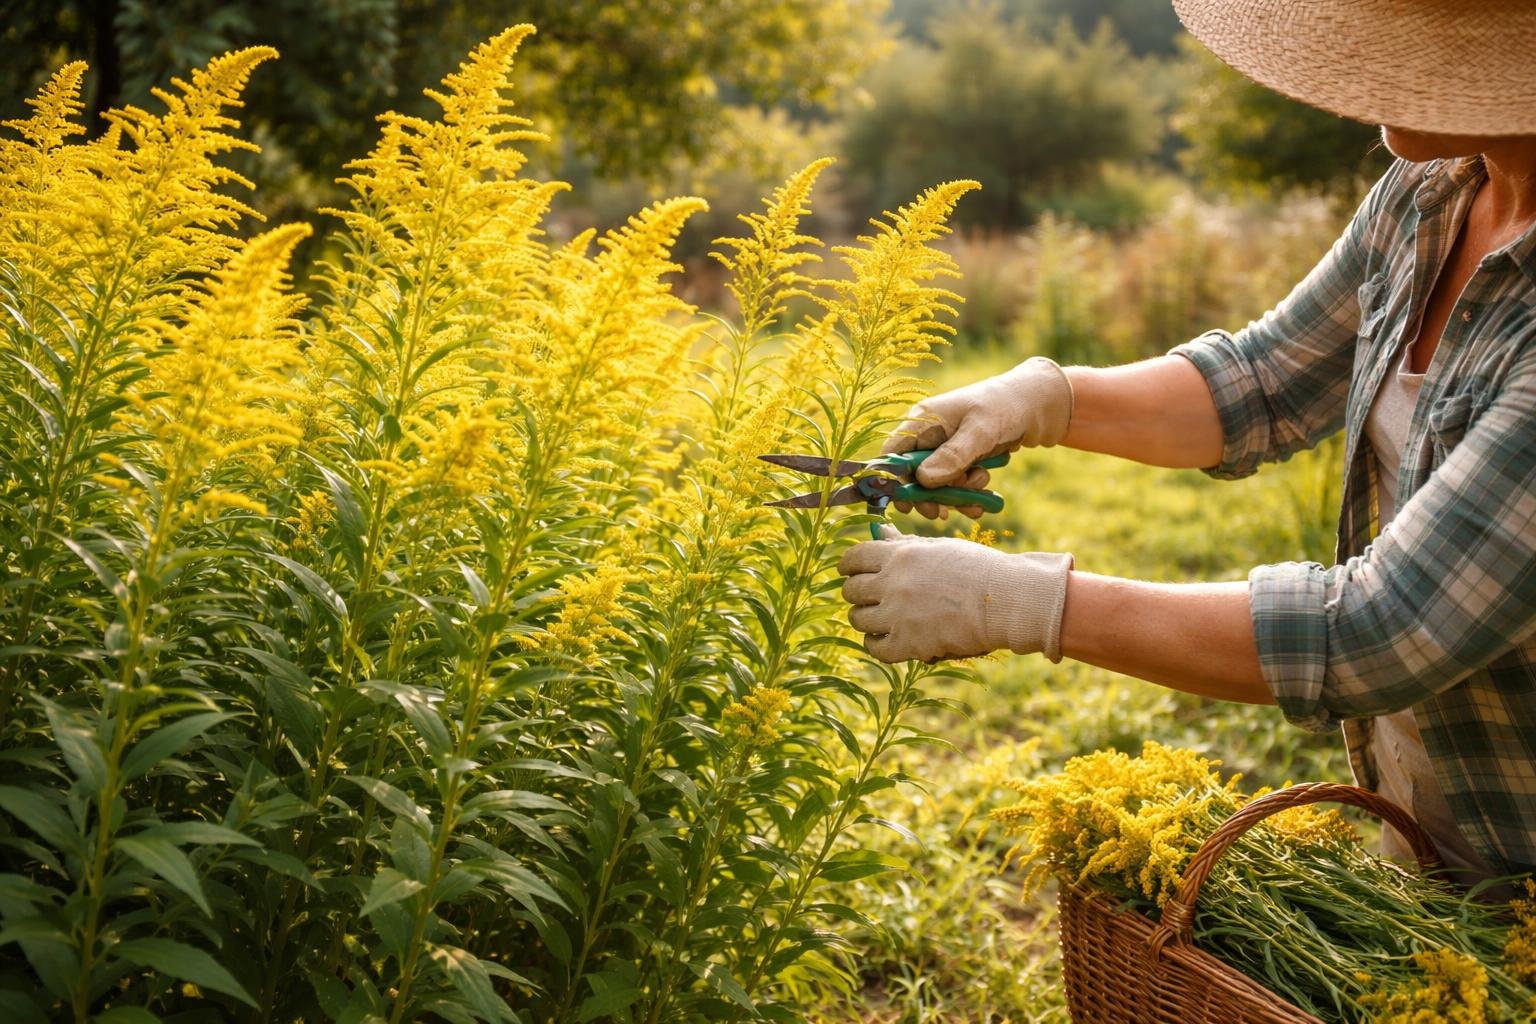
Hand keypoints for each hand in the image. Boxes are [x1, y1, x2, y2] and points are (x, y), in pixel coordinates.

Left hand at [838, 526, 1072, 662]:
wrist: (1006, 600)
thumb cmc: (978, 569)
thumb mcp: (938, 547)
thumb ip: (904, 542)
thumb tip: (879, 530)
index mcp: (900, 555)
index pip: (854, 558)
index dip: (847, 565)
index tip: (848, 571)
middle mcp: (893, 583)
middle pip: (852, 590)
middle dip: (856, 593)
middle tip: (867, 597)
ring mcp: (898, 614)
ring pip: (858, 618)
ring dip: (865, 618)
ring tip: (878, 618)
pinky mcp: (908, 643)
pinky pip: (874, 647)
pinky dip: (875, 644)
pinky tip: (884, 639)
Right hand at [885, 357, 1072, 519]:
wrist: (1039, 404)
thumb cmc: (1006, 407)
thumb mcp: (980, 431)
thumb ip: (953, 455)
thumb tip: (924, 480)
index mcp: (923, 420)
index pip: (893, 454)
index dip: (895, 480)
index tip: (907, 504)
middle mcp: (929, 435)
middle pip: (913, 474)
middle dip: (929, 495)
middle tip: (940, 513)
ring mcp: (945, 448)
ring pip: (937, 484)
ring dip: (954, 496)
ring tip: (976, 499)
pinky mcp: (961, 459)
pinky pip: (955, 485)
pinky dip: (966, 495)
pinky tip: (981, 502)